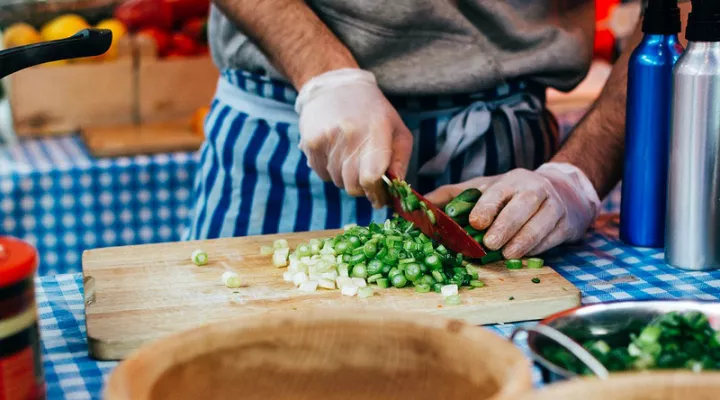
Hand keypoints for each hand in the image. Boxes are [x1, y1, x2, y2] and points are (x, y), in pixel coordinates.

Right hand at [295, 68, 412, 207]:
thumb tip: (396, 189)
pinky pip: (323, 175)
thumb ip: (401, 160)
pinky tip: (337, 153)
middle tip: (367, 180)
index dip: (376, 194)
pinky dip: (331, 172)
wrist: (334, 86)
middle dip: (363, 189)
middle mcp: (350, 134)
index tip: (380, 199)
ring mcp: (327, 139)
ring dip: (346, 178)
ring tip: (351, 156)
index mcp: (377, 130)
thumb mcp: (397, 129)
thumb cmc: (373, 112)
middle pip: (353, 185)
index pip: (372, 177)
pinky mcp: (310, 143)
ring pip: (338, 182)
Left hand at [425, 163, 600, 258]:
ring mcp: (553, 206)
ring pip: (540, 222)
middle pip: (522, 205)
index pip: (499, 191)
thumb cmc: (513, 195)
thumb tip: (420, 202)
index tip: (475, 221)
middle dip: (506, 224)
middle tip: (490, 242)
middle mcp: (534, 190)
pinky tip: (525, 255)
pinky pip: (552, 237)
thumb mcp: (485, 189)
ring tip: (507, 254)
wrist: (563, 192)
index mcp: (510, 181)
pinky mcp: (565, 224)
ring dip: (523, 240)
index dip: (487, 206)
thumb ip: (453, 195)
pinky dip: (538, 247)